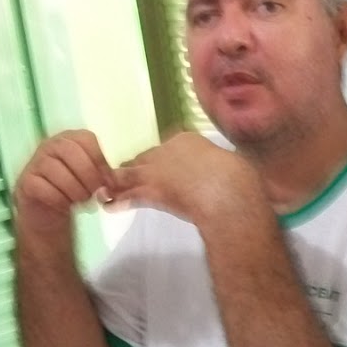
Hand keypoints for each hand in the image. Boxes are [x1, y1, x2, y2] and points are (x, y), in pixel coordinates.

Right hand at [12, 130, 116, 234]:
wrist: (50, 214)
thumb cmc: (74, 192)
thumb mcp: (93, 180)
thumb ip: (104, 175)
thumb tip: (116, 181)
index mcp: (69, 140)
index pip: (86, 139)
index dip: (100, 161)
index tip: (108, 182)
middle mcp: (50, 145)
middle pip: (70, 150)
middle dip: (88, 175)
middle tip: (96, 195)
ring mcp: (34, 162)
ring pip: (55, 169)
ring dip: (75, 190)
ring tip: (82, 202)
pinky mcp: (25, 182)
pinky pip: (43, 187)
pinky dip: (59, 200)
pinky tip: (65, 206)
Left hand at [105, 131, 260, 225]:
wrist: (228, 195)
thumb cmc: (239, 181)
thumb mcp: (232, 166)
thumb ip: (221, 168)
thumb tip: (229, 174)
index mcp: (188, 140)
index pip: (166, 148)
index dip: (161, 160)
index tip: (161, 169)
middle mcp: (167, 149)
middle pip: (144, 158)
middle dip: (136, 169)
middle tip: (126, 179)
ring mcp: (156, 169)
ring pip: (130, 174)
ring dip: (118, 183)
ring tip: (107, 191)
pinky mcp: (151, 191)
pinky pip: (129, 196)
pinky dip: (119, 201)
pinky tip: (110, 206)